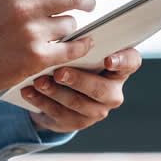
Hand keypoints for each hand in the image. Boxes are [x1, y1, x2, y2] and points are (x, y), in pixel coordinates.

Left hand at [23, 49, 142, 133]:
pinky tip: (29, 91)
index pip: (132, 62)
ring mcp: (96, 110)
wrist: (58, 94)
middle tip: (59, 73)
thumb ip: (79, 46)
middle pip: (102, 89)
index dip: (122, 61)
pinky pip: (58, 113)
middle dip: (78, 80)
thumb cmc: (72, 63)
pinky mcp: (76, 122)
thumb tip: (66, 38)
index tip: (108, 60)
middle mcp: (112, 92)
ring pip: (77, 103)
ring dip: (55, 92)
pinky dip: (41, 101)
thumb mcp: (78, 53)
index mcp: (118, 69)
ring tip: (38, 81)